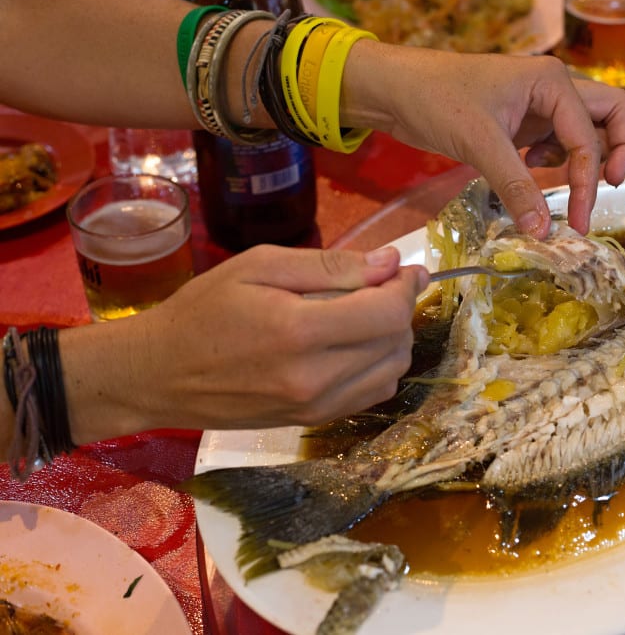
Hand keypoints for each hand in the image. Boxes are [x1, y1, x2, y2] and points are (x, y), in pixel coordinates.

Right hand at [62, 246, 427, 442]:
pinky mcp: (312, 422)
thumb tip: (391, 263)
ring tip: (365, 314)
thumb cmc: (203, 311)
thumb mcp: (259, 266)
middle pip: (396, 342)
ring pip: (392, 371)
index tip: (402, 268)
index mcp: (300, 331)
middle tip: (380, 286)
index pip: (388, 312)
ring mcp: (315, 407)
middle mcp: (315, 377)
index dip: (405, 286)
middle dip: (399, 308)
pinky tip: (354, 345)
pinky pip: (372, 394)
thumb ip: (330, 266)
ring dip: (393, 338)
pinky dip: (378, 366)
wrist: (158, 375)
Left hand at [343, 44, 624, 237]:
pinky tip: (533, 172)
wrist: (394, 89)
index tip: (578, 222)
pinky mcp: (523, 122)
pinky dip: (556, 162)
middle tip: (607, 188)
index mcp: (553, 81)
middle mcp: (554, 88)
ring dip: (585, 161)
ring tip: (567, 192)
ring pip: (586, 132)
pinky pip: (557, 143)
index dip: (588, 182)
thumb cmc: (435, 98)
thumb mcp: (480, 143)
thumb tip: (543, 231)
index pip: (590, 137)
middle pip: (612, 116)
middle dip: (617, 153)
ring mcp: (540, 105)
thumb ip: (516, 187)